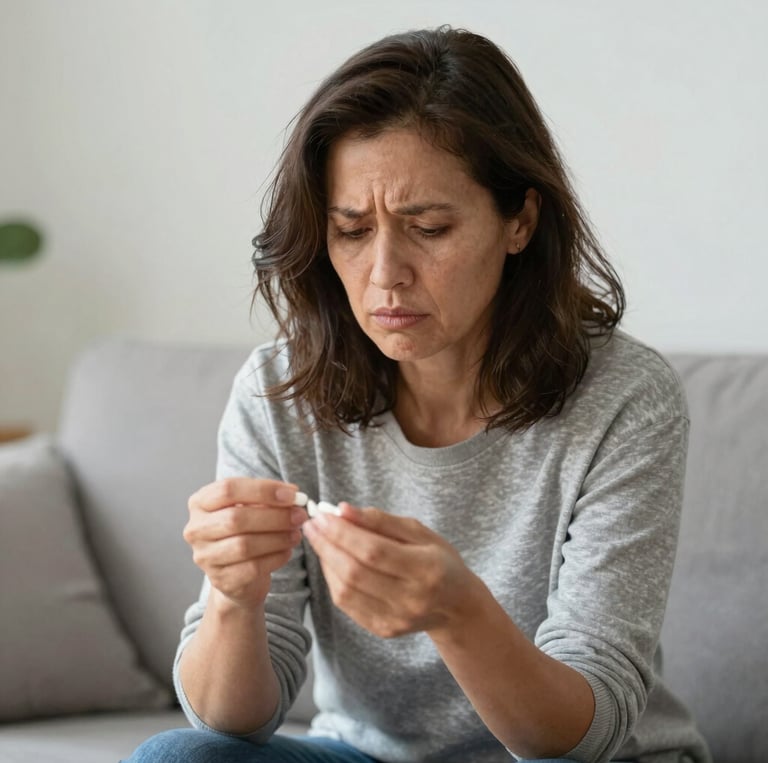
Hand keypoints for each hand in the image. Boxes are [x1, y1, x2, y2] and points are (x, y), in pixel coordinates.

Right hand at [184, 478, 306, 608]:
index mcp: (200, 503)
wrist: (238, 573)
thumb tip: (294, 496)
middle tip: (300, 515)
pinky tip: (287, 550)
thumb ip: (268, 499)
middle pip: (236, 518)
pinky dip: (276, 557)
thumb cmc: (245, 531)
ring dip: (278, 538)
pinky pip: (253, 568)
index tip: (293, 494)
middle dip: (275, 516)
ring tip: (296, 533)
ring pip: (244, 545)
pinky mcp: (221, 579)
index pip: (228, 489)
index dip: (264, 490)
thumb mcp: (252, 508)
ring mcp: (205, 557)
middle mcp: (196, 529)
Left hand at [302, 503, 479, 637]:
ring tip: (320, 539)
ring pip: (346, 590)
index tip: (322, 515)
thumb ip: (380, 520)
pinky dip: (333, 579)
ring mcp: (395, 619)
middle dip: (327, 545)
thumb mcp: (419, 532)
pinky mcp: (382, 630)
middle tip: (312, 524)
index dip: (342, 533)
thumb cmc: (439, 561)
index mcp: (426, 569)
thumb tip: (343, 510)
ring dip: (326, 561)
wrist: (456, 607)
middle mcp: (410, 599)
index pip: (373, 551)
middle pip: (355, 572)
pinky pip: (346, 604)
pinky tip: (331, 560)